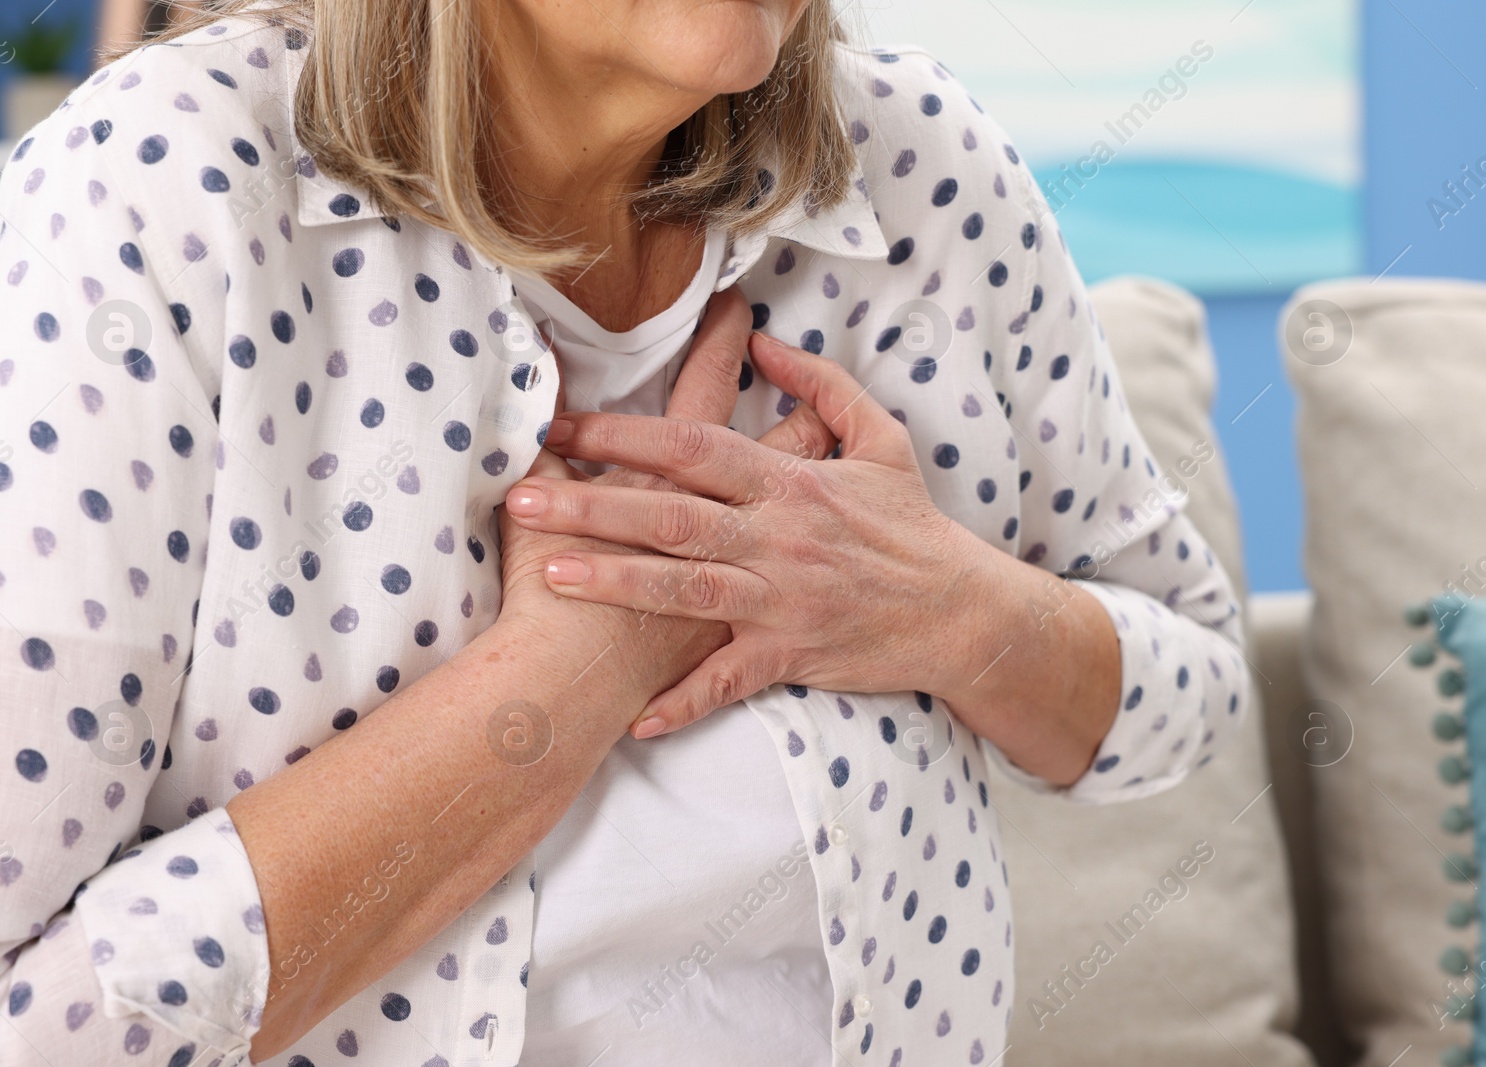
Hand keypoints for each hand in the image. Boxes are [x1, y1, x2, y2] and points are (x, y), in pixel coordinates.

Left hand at [502, 330, 1001, 735]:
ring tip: (548, 577)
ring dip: (615, 584)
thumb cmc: (915, 525)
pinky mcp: (790, 654)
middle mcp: (777, 536)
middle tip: (523, 500)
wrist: (962, 611)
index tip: (561, 428)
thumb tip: (767, 340)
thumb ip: (823, 385)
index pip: (693, 446)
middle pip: (671, 514)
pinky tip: (634, 717)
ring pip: (685, 588)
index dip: (623, 434)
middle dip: (593, 504)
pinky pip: (727, 680)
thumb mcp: (882, 438)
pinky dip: (683, 700)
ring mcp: (781, 598)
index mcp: (790, 480)